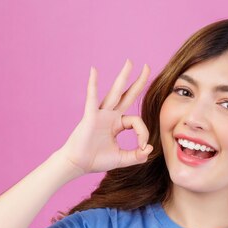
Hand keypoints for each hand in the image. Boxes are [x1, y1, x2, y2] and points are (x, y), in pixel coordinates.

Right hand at [59, 59, 152, 174]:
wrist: (78, 164)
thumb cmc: (96, 160)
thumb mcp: (122, 159)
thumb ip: (137, 156)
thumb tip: (149, 149)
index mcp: (118, 124)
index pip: (137, 121)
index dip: (143, 133)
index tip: (143, 147)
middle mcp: (110, 115)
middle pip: (128, 95)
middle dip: (138, 81)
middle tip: (147, 66)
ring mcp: (100, 114)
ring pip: (115, 92)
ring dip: (123, 77)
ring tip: (130, 63)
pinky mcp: (90, 116)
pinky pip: (92, 98)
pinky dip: (93, 85)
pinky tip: (94, 71)